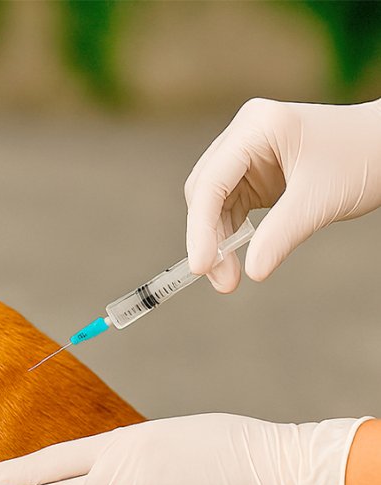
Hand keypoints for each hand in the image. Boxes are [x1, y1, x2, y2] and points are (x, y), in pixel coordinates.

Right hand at [185, 97, 380, 291]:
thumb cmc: (365, 159)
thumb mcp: (320, 201)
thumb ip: (280, 236)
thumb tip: (251, 272)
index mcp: (256, 127)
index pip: (212, 181)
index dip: (200, 227)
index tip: (200, 266)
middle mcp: (244, 136)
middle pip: (205, 191)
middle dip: (207, 237)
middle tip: (217, 278)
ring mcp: (248, 153)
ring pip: (213, 203)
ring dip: (216, 240)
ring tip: (227, 278)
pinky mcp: (255, 173)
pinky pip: (230, 207)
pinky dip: (230, 234)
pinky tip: (234, 257)